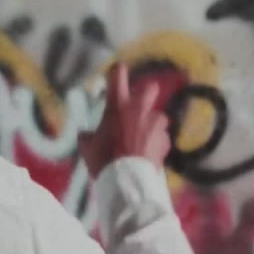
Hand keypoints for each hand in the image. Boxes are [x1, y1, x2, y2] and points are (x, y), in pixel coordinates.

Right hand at [77, 63, 170, 177]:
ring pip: (157, 116)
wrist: (126, 181)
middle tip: (137, 107)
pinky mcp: (165, 140)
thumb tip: (88, 135)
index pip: (118, 73)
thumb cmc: (103, 159)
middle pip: (150, 87)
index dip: (117, 72)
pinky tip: (148, 154)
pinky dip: (155, 143)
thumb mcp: (87, 147)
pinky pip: (161, 137)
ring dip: (151, 124)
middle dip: (145, 94)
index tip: (116, 75)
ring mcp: (155, 123)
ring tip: (142, 139)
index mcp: (117, 105)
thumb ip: (89, 136)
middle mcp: (139, 109)